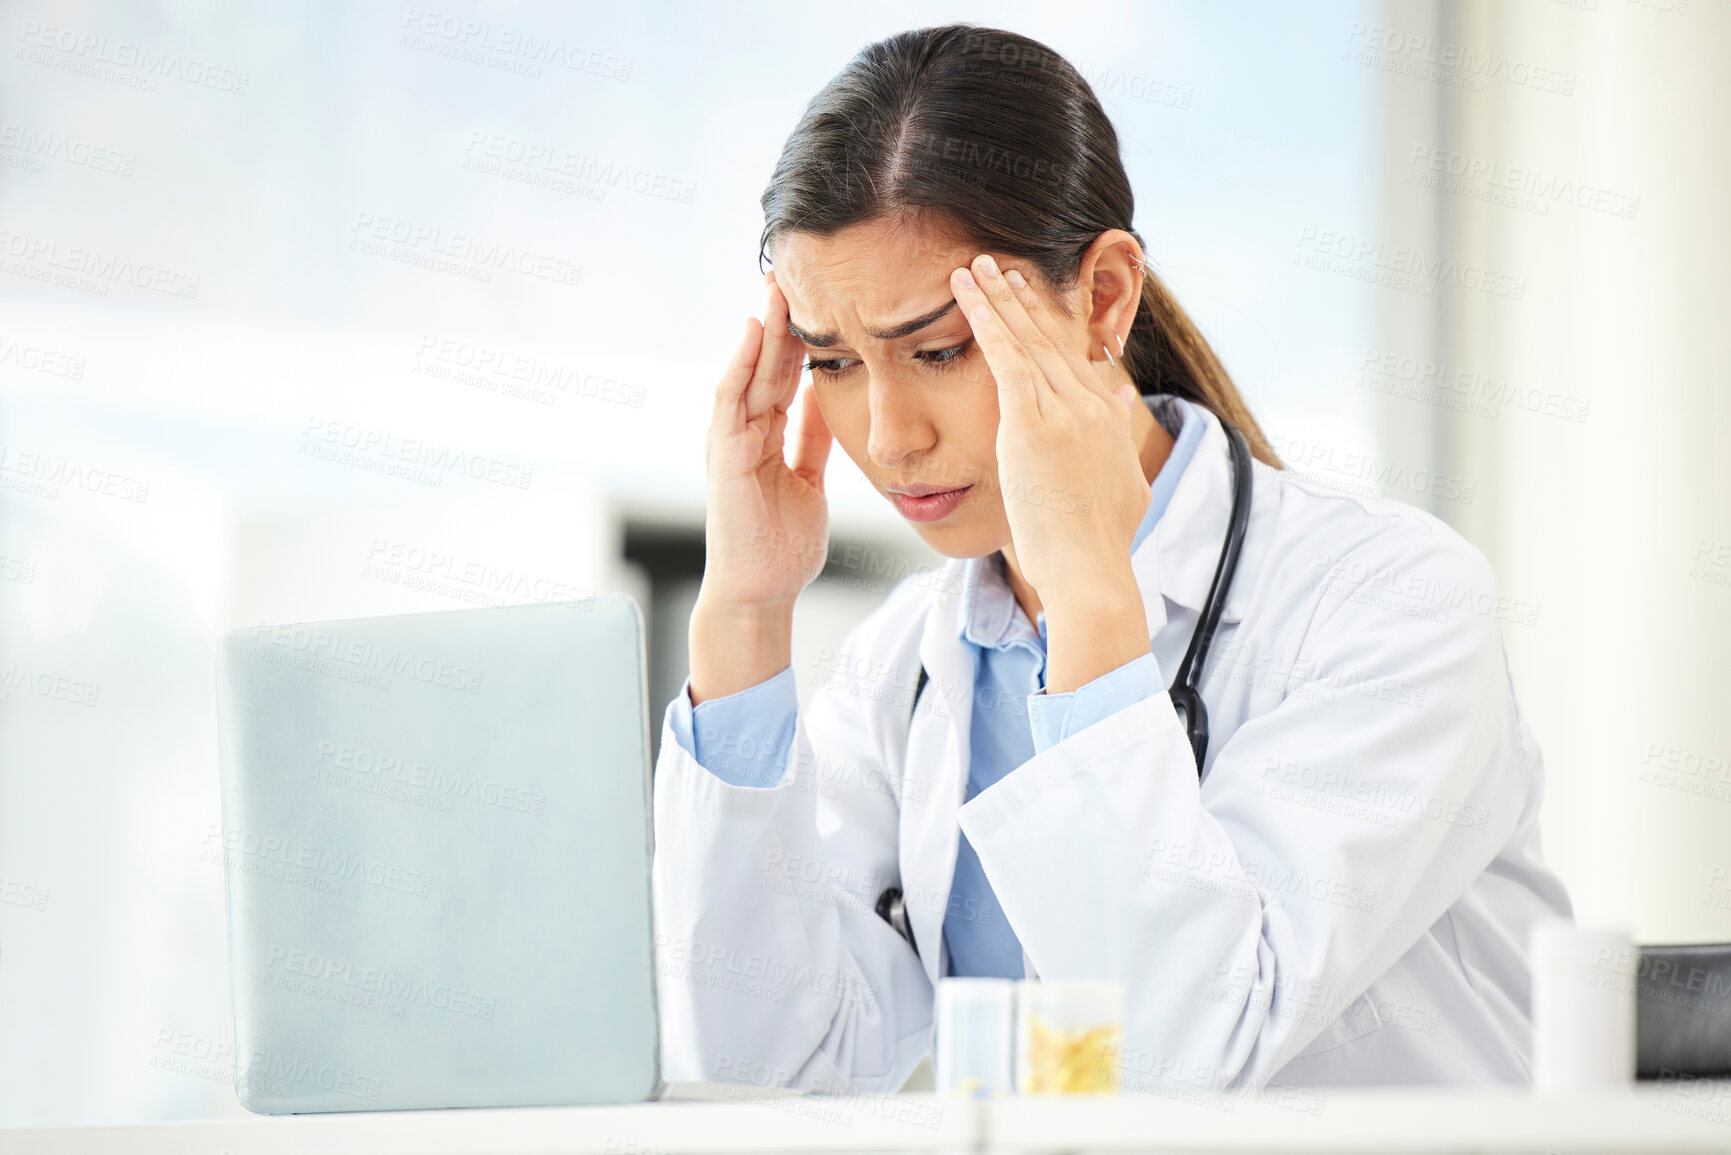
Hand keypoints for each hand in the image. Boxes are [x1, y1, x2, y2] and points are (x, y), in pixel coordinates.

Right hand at [688, 277, 833, 702]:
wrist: (760, 592)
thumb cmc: (782, 545)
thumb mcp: (809, 479)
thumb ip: (813, 439)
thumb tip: (831, 398)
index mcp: (766, 436)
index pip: (785, 374)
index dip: (802, 336)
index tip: (823, 298)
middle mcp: (743, 431)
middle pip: (766, 363)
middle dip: (782, 319)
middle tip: (798, 272)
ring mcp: (729, 441)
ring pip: (748, 372)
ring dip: (762, 330)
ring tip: (777, 286)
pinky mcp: (723, 455)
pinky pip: (731, 400)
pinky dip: (740, 364)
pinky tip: (754, 332)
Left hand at [949, 254, 1149, 601]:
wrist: (1091, 568)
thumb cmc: (1100, 542)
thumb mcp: (1124, 482)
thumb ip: (1120, 438)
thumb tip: (1126, 404)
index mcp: (1107, 417)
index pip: (1073, 357)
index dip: (1048, 323)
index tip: (1030, 296)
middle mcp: (1089, 403)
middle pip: (1049, 338)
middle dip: (1020, 298)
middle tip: (999, 265)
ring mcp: (1063, 411)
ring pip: (1025, 339)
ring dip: (997, 298)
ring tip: (975, 266)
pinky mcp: (1032, 424)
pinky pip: (1005, 357)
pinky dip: (985, 320)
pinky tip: (965, 294)